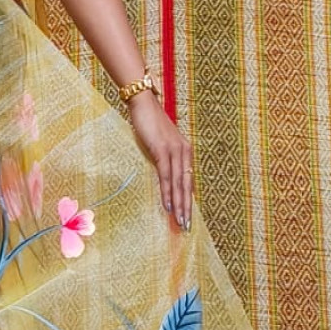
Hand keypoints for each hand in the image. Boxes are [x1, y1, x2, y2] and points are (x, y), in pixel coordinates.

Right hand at [125, 91, 193, 229]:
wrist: (142, 103)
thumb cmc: (148, 123)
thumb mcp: (159, 143)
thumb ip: (164, 158)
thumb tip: (163, 175)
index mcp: (185, 151)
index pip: (188, 180)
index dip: (188, 200)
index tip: (187, 216)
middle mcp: (184, 151)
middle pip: (187, 185)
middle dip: (186, 208)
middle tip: (186, 226)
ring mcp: (174, 151)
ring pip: (178, 183)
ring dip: (179, 204)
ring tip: (179, 221)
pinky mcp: (162, 150)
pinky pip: (166, 176)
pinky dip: (167, 192)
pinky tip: (168, 205)